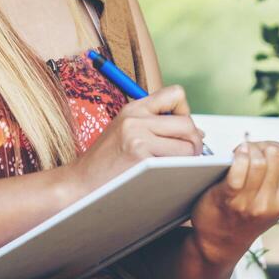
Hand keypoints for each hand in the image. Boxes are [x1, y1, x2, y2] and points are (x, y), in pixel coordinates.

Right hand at [66, 85, 206, 195]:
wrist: (79, 184)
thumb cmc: (106, 162)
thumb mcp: (125, 131)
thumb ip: (156, 126)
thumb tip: (199, 132)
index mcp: (133, 109)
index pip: (176, 93)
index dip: (185, 111)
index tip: (180, 130)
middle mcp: (136, 120)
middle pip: (187, 123)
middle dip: (194, 141)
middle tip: (189, 156)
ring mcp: (138, 139)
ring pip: (188, 146)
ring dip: (190, 160)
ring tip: (178, 168)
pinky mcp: (141, 160)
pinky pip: (178, 164)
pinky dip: (181, 172)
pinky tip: (170, 178)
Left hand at [188, 132, 278, 267]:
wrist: (218, 243)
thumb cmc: (245, 218)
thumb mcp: (276, 197)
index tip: (268, 148)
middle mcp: (269, 203)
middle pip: (275, 155)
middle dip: (263, 144)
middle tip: (253, 148)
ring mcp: (249, 201)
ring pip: (259, 160)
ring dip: (249, 148)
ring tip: (242, 151)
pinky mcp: (228, 197)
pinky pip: (239, 168)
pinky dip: (238, 155)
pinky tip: (236, 153)